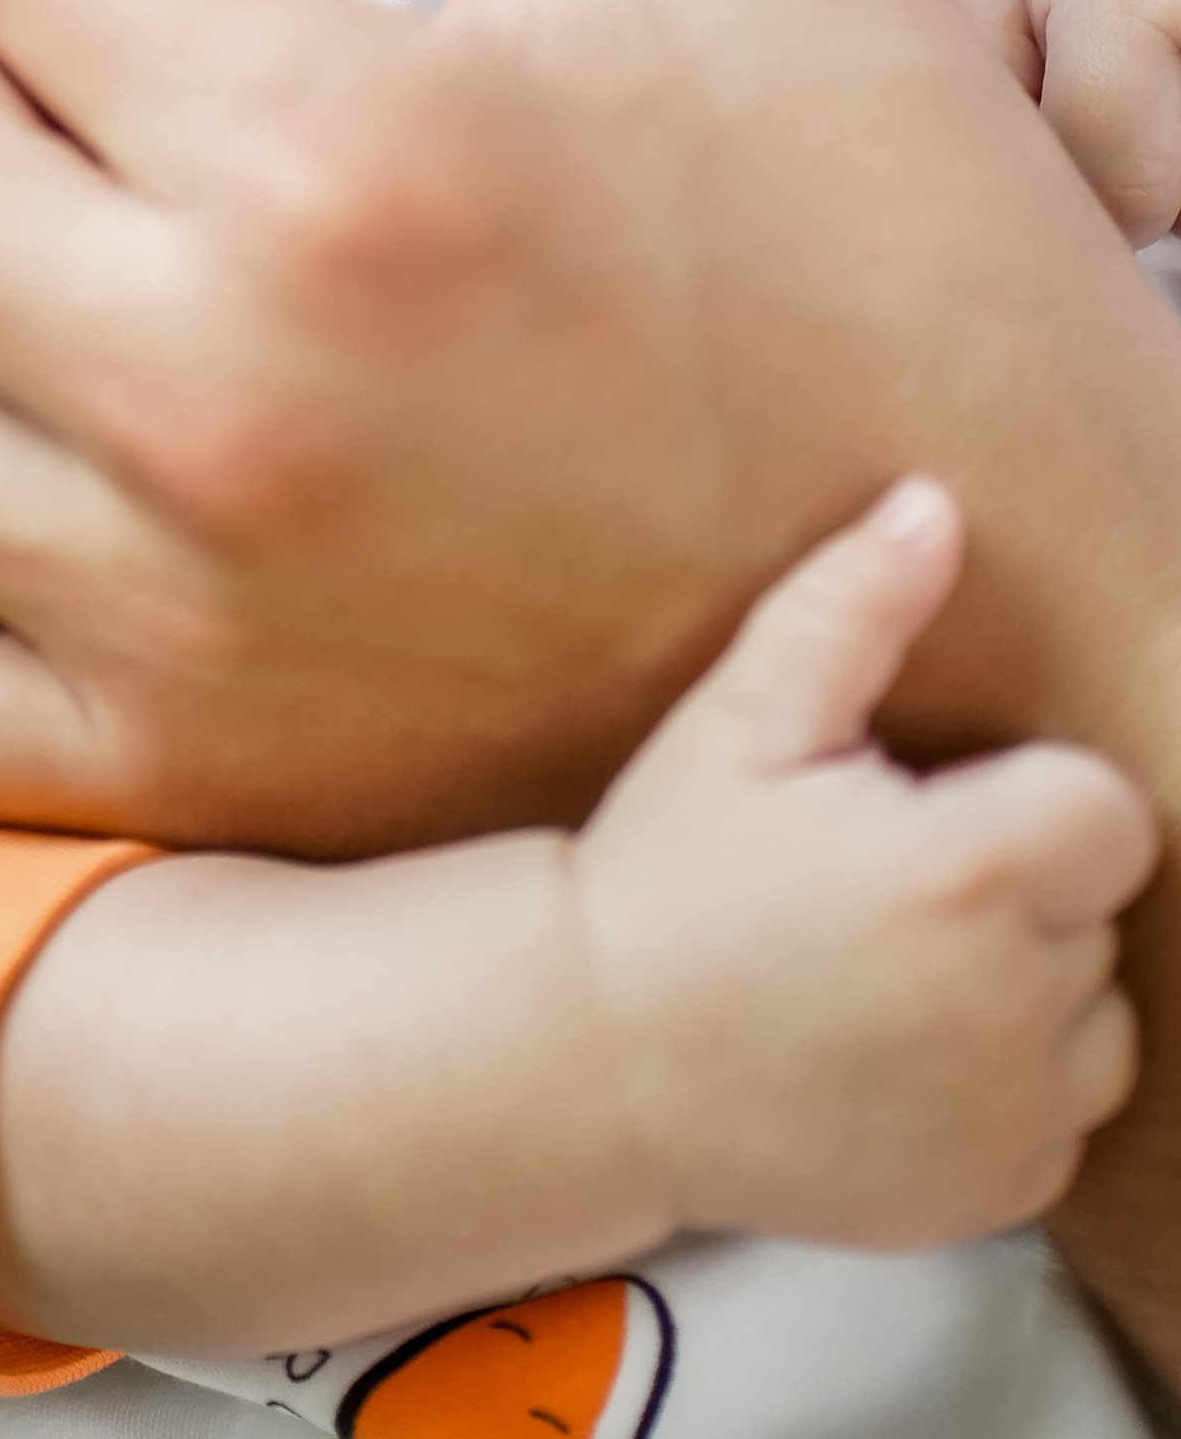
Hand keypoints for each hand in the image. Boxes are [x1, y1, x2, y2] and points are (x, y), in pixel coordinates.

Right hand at [578, 478, 1149, 1252]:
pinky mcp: (999, 1192)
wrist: (593, 1056)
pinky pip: (1062, 1115)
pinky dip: (1009, 1085)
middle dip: (1018, 883)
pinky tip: (899, 1046)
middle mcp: (1013, 1003)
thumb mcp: (742, 720)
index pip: (1107, 810)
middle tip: (888, 880)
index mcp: (970, 873)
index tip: (934, 807)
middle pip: (1095, 908)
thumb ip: (851, 606)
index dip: (1027, 795)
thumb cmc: (666, 875)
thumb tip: (933, 508)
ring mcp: (1013, 1113)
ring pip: (1095, 1014)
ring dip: (1030, 986)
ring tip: (898, 963)